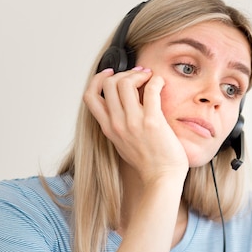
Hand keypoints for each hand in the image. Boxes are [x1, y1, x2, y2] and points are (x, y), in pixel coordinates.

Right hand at [83, 67, 188, 183]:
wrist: (162, 179)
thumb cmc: (148, 164)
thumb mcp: (123, 144)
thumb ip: (118, 126)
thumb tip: (121, 107)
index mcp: (108, 128)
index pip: (90, 96)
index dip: (98, 79)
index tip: (109, 73)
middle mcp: (117, 124)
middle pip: (108, 84)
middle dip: (123, 73)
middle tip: (138, 74)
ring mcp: (133, 122)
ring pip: (125, 83)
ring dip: (138, 74)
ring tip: (149, 78)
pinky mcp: (152, 121)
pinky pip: (151, 89)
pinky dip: (156, 81)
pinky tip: (160, 84)